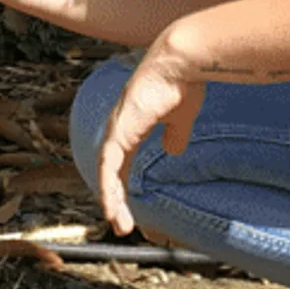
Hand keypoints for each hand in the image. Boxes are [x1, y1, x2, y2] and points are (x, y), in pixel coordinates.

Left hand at [96, 33, 204, 235]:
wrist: (180, 63)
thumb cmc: (182, 82)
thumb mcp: (181, 118)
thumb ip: (175, 134)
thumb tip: (173, 150)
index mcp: (131, 125)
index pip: (119, 163)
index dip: (121, 185)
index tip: (127, 208)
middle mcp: (119, 128)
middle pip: (110, 172)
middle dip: (115, 199)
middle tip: (121, 224)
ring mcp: (116, 130)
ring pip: (107, 174)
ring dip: (112, 201)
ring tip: (119, 225)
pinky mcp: (118, 132)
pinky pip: (108, 168)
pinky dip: (108, 190)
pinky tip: (111, 209)